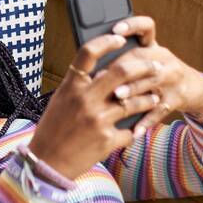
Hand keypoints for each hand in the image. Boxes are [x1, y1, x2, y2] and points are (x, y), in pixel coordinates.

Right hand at [28, 15, 168, 179]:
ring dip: (148, 99)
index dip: (107, 41)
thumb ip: (79, 86)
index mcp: (71, 87)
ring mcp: (97, 120)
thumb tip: (100, 72)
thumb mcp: (60, 101)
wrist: (47, 163)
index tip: (120, 38)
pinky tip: (136, 130)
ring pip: (134, 102)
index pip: (89, 53)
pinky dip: (134, 130)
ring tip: (154, 98)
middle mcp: (85, 100)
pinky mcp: (107, 140)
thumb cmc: (53, 131)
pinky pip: (130, 130)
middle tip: (154, 66)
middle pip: (122, 72)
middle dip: (144, 66)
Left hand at [95, 17, 202, 134]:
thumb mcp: (149, 61)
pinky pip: (159, 111)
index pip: (146, 28)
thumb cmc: (160, 75)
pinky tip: (133, 130)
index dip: (131, 26)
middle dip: (121, 67)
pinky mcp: (177, 98)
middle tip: (101, 76)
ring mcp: (173, 79)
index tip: (115, 30)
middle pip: (143, 58)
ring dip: (133, 89)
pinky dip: (146, 121)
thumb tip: (92, 64)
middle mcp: (165, 59)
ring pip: (151, 82)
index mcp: (154, 47)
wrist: (195, 89)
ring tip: (118, 96)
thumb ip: (126, 59)